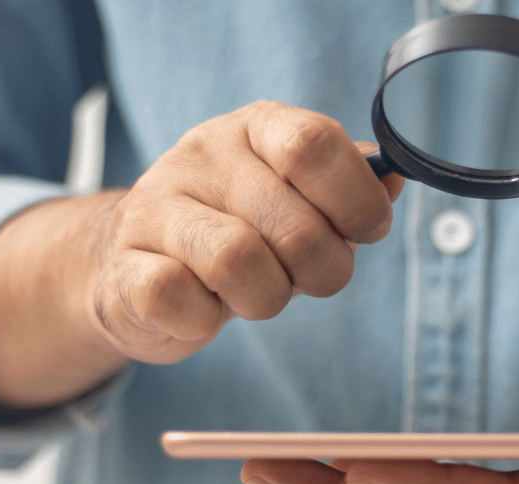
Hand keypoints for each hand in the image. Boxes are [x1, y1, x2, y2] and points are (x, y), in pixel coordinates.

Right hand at [0, 101, 402, 405]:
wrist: (131, 264)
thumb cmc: (237, 230)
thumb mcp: (297, 198)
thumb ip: (349, 188)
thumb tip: (394, 181)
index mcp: (256, 129)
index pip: (315, 144)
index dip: (357, 200)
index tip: (367, 231)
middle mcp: (202, 155)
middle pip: (295, 224)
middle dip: (322, 270)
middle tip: (308, 278)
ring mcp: (156, 207)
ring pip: (239, 261)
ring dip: (267, 297)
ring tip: (258, 293)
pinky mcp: (124, 266)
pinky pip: (179, 298)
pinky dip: (206, 319)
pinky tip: (203, 308)